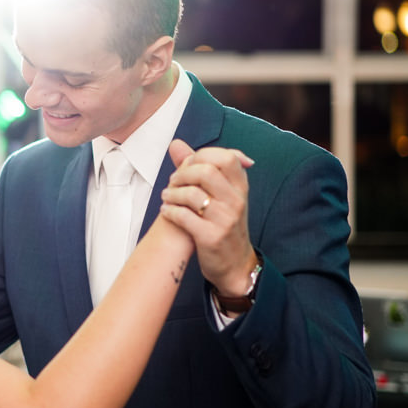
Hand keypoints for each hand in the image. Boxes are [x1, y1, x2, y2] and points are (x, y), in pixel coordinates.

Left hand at [159, 139, 257, 296]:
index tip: (188, 166)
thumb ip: (196, 167)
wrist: (234, 264)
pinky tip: (167, 212)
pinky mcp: (211, 237)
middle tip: (173, 182)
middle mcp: (236, 201)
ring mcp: (225, 220)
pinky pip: (184, 217)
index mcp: (241, 187)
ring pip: (192, 194)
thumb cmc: (222, 223)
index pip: (226, 157)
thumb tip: (175, 143)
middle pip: (206, 172)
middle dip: (182, 175)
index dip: (201, 156)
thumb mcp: (219, 195)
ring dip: (172, 194)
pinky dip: (170, 212)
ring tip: (167, 198)